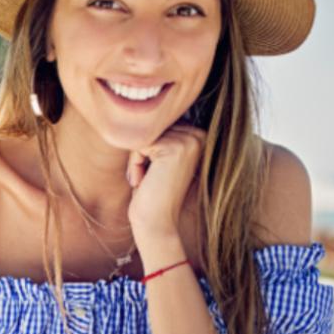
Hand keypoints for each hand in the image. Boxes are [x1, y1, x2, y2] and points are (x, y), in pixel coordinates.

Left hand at [125, 125, 206, 245]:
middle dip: (142, 153)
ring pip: (144, 135)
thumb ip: (161, 135)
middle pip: (152, 127)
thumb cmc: (153, 193)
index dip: (148, 150)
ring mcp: (189, 141)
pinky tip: (144, 182)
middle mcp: (199, 135)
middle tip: (149, 180)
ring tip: (148, 181)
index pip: (159, 125)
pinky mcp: (174, 148)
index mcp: (199, 136)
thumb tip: (147, 109)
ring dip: (137, 160)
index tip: (154, 174)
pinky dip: (134, 164)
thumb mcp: (158, 159)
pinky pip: (139, 144)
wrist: (156, 223)